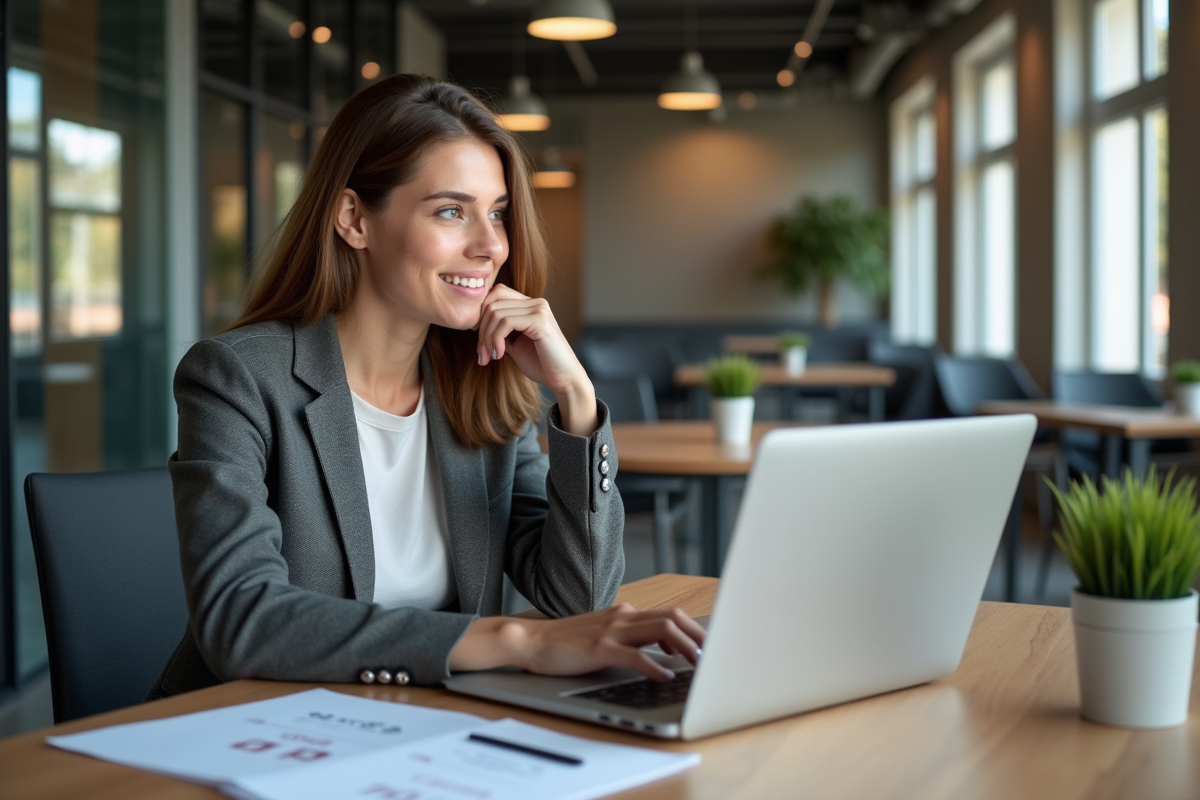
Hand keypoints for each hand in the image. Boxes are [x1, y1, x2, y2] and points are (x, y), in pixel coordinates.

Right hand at [449, 604, 705, 681]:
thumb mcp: (603, 635)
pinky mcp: (600, 646)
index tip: (710, 647)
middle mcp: (623, 616)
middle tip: (714, 657)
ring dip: (686, 647)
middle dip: (698, 636)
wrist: (531, 641)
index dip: (694, 629)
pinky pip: (635, 654)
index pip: (670, 613)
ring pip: (661, 630)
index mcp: (625, 613)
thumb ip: (630, 638)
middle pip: (673, 617)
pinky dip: (654, 665)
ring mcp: (611, 629)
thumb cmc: (566, 643)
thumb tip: (663, 653)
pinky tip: (663, 676)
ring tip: (699, 665)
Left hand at [474, 284, 596, 434]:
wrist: (564, 380)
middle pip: (492, 302)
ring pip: (495, 312)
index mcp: (530, 305)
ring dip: (486, 338)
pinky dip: (496, 340)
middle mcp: (536, 303)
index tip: (479, 339)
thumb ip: (501, 332)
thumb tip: (477, 326)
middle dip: (481, 330)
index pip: (496, 293)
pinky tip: (499, 355)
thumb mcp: (515, 345)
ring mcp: (539, 310)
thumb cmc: (541, 364)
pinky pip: (505, 323)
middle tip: (481, 354)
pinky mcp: (540, 321)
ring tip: (487, 357)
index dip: (481, 314)